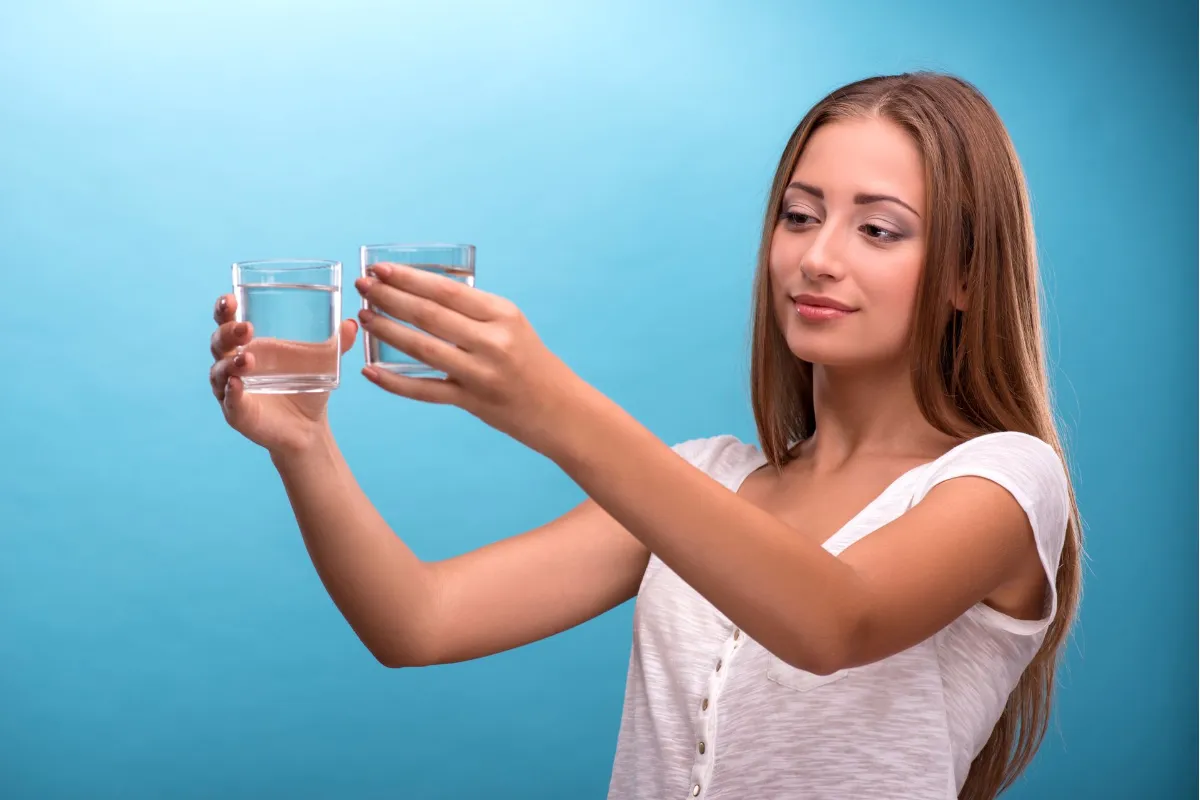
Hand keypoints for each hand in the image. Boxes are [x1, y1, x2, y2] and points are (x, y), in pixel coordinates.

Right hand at [209, 293, 359, 455]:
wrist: (308, 426)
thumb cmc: (307, 385)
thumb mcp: (324, 362)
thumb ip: (337, 343)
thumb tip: (352, 324)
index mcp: (249, 344)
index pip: (227, 321)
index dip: (224, 309)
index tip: (230, 298)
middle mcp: (233, 364)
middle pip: (219, 342)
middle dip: (228, 332)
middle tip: (246, 328)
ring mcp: (230, 388)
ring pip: (219, 371)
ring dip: (231, 363)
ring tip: (248, 359)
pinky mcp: (236, 412)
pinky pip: (229, 400)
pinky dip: (231, 391)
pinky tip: (236, 384)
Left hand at [354, 264, 584, 455]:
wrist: (562, 410)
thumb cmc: (532, 363)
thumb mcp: (513, 326)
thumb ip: (475, 312)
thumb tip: (423, 292)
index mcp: (503, 314)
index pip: (447, 291)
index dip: (409, 278)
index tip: (380, 269)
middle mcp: (493, 341)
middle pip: (430, 315)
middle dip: (390, 298)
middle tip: (362, 287)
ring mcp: (482, 374)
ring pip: (423, 348)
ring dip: (388, 331)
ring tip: (364, 318)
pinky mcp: (474, 402)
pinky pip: (426, 391)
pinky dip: (394, 382)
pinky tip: (370, 371)